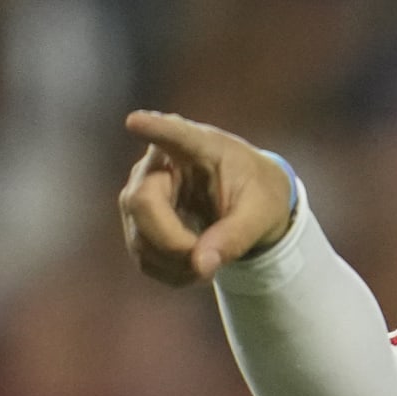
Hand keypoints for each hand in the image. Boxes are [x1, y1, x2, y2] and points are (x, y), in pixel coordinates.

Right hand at [118, 109, 293, 285]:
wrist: (250, 206)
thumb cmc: (258, 196)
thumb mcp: (260, 216)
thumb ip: (234, 237)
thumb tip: (201, 266)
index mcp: (196, 145)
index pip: (171, 134)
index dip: (153, 129)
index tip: (136, 121)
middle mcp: (156, 165)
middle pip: (142, 204)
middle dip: (174, 244)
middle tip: (209, 262)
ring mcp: (140, 196)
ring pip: (140, 238)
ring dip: (177, 264)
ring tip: (211, 261)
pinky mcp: (137, 225)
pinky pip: (144, 259)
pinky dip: (173, 274)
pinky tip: (196, 266)